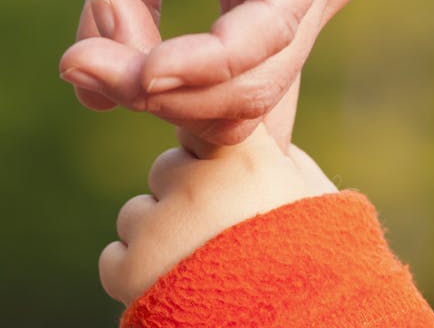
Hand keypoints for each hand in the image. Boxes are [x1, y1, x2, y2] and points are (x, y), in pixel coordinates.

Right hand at [59, 0, 367, 143]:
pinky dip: (206, 63)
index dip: (186, 122)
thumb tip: (95, 90)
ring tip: (101, 65)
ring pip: (257, 83)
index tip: (112, 94)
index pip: (247, 97)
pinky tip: (153, 69)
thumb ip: (125, 6)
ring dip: (167, 90)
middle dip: (161, 105)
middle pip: (248, 103)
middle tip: (89, 74)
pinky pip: (267, 32)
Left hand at [99, 124, 337, 305]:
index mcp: (247, 159)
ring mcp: (161, 228)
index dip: (212, 154)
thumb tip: (261, 141)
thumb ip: (285, 159)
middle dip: (185, 194)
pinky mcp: (131, 272)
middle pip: (167, 167)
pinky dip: (136, 275)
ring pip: (136, 212)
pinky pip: (114, 257)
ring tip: (201, 267)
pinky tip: (177, 288)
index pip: (202, 125)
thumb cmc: (315, 262)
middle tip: (222, 233)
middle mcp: (199, 184)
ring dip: (159, 235)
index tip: (229, 180)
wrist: (293, 321)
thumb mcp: (318, 199)